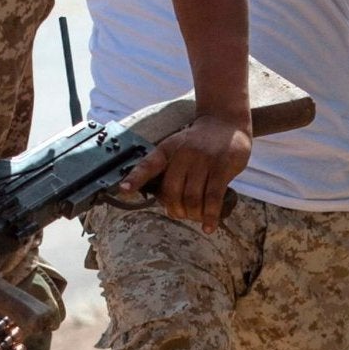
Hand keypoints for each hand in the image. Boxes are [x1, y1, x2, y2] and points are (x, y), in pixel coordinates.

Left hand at [121, 113, 250, 231]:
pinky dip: (210, 215)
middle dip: (176, 210)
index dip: (135, 178)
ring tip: (196, 217)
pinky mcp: (222, 166)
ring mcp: (203, 160)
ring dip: (193, 215)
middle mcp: (183, 154)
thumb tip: (167, 206)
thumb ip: (169, 172)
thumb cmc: (198, 144)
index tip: (123, 190)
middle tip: (182, 214)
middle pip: (172, 192)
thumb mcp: (177, 149)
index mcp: (167, 150)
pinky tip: (209, 227)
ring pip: (192, 198)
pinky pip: (213, 197)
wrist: (225, 123)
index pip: (147, 165)